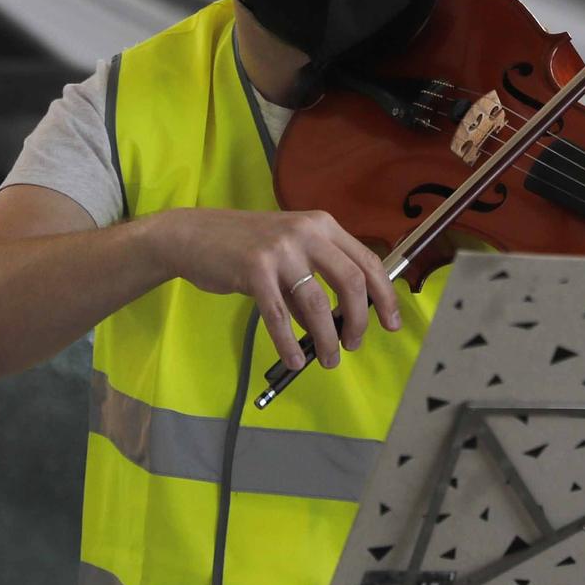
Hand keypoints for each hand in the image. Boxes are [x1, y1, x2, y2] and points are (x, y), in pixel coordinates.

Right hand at [151, 207, 400, 370]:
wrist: (193, 235)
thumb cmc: (244, 246)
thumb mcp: (289, 252)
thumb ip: (316, 279)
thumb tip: (341, 322)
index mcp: (323, 225)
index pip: (368, 261)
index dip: (385, 296)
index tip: (392, 323)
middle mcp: (307, 233)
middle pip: (352, 282)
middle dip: (359, 321)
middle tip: (353, 344)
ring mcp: (280, 250)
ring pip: (317, 304)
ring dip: (326, 338)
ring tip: (327, 359)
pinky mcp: (254, 270)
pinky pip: (279, 316)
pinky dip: (289, 342)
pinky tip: (295, 359)